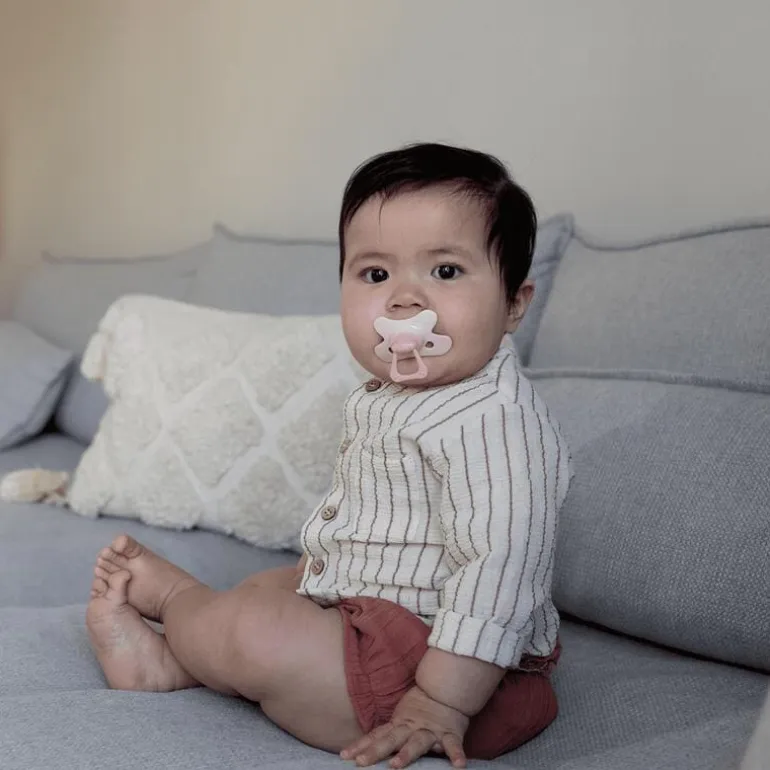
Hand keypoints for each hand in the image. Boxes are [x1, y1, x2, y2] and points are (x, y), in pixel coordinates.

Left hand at [340, 685, 469, 768]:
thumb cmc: (421, 707)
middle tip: (361, 762)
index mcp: (399, 724)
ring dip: (406, 754)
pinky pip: (453, 745)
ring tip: (396, 766)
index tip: (345, 756)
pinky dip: (456, 754)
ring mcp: (430, 730)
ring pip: (417, 743)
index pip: (377, 736)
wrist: (447, 689)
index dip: (361, 746)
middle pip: (390, 740)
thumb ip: (389, 732)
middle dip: (376, 751)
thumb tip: (365, 747)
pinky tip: (459, 765)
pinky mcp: (450, 733)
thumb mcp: (402, 717)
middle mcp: (412, 727)